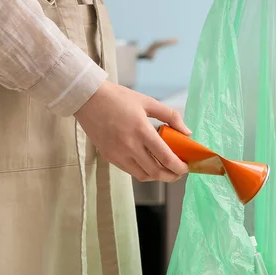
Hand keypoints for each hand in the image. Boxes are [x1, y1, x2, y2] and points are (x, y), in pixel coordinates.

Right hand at [75, 81, 189, 181]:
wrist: (88, 99)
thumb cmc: (118, 98)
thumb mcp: (148, 102)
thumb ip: (170, 116)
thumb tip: (187, 132)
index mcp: (142, 130)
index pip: (166, 157)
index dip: (179, 167)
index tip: (187, 167)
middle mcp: (130, 146)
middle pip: (156, 172)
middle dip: (172, 176)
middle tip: (179, 172)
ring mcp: (118, 154)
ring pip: (143, 176)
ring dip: (157, 177)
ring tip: (165, 170)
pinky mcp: (109, 157)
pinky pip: (130, 171)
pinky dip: (143, 172)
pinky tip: (148, 164)